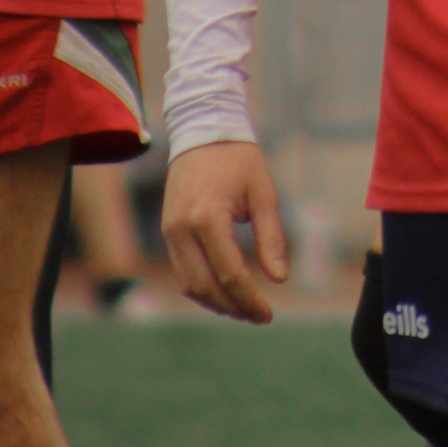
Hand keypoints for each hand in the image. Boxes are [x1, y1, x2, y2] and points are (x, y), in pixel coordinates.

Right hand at [162, 142, 288, 323]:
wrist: (203, 131)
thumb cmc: (239, 160)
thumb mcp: (263, 194)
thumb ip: (272, 238)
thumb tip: (279, 279)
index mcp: (208, 217)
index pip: (229, 273)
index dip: (250, 299)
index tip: (268, 314)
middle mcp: (182, 229)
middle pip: (205, 287)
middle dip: (233, 308)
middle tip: (259, 316)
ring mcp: (170, 231)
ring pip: (189, 285)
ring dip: (216, 303)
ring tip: (245, 308)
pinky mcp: (168, 231)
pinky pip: (183, 271)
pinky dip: (203, 288)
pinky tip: (226, 291)